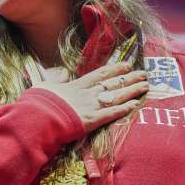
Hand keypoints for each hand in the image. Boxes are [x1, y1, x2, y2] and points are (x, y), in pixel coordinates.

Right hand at [30, 62, 148, 132]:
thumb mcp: (44, 86)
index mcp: (76, 86)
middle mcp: (87, 94)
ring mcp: (90, 106)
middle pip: (113, 84)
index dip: (115, 69)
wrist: (38, 116)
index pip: (100, 75)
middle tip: (144, 74)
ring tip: (146, 86)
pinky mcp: (92, 120)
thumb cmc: (38, 102)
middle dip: (129, 78)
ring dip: (132, 91)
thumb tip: (62, 74)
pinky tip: (136, 104)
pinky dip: (124, 108)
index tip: (127, 64)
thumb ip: (57, 79)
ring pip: (116, 96)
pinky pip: (112, 113)